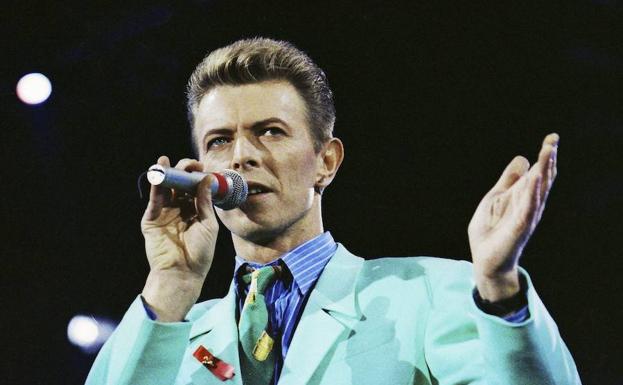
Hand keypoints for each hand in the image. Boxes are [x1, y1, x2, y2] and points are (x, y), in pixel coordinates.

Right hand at [140, 156, 218, 320]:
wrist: (183, 273)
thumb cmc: (200, 252)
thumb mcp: (208, 224)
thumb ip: (205, 202)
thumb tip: (207, 179)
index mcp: (195, 210)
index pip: (194, 188)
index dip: (197, 176)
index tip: (202, 167)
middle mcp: (179, 209)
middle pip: (179, 185)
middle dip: (183, 172)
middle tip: (190, 164)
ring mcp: (164, 213)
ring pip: (165, 189)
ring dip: (166, 174)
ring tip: (167, 161)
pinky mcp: (152, 219)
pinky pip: (154, 200)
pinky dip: (156, 186)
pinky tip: (159, 173)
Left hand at [468, 133, 558, 300]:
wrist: (485, 259)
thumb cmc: (491, 230)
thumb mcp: (495, 198)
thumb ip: (508, 180)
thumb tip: (523, 158)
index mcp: (523, 197)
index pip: (539, 173)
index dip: (545, 156)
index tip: (552, 138)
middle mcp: (529, 205)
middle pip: (543, 178)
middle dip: (548, 159)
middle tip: (553, 141)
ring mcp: (526, 216)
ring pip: (539, 190)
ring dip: (544, 171)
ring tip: (548, 152)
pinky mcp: (519, 227)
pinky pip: (529, 207)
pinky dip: (533, 193)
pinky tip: (536, 179)